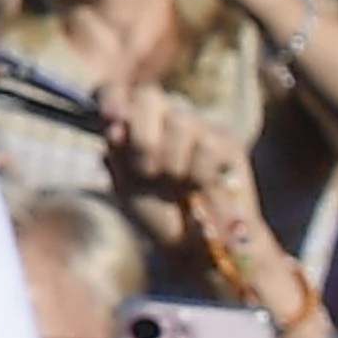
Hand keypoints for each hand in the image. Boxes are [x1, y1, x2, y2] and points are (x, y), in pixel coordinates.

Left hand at [109, 87, 310, 322]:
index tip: (111, 119)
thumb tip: (115, 129)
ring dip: (172, 162)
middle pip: (149, 96)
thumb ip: (117, 156)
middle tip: (147, 172)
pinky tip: (200, 187)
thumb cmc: (158, 213)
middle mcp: (163, 114)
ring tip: (176, 184)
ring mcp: (197, 124)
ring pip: (180, 120)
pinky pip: (208, 144)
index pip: (114, 91)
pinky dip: (199, 172)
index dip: (111, 98)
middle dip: (143, 137)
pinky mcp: (227, 140)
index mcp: (130, 121)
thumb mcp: (126, 187)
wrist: (200, 245)